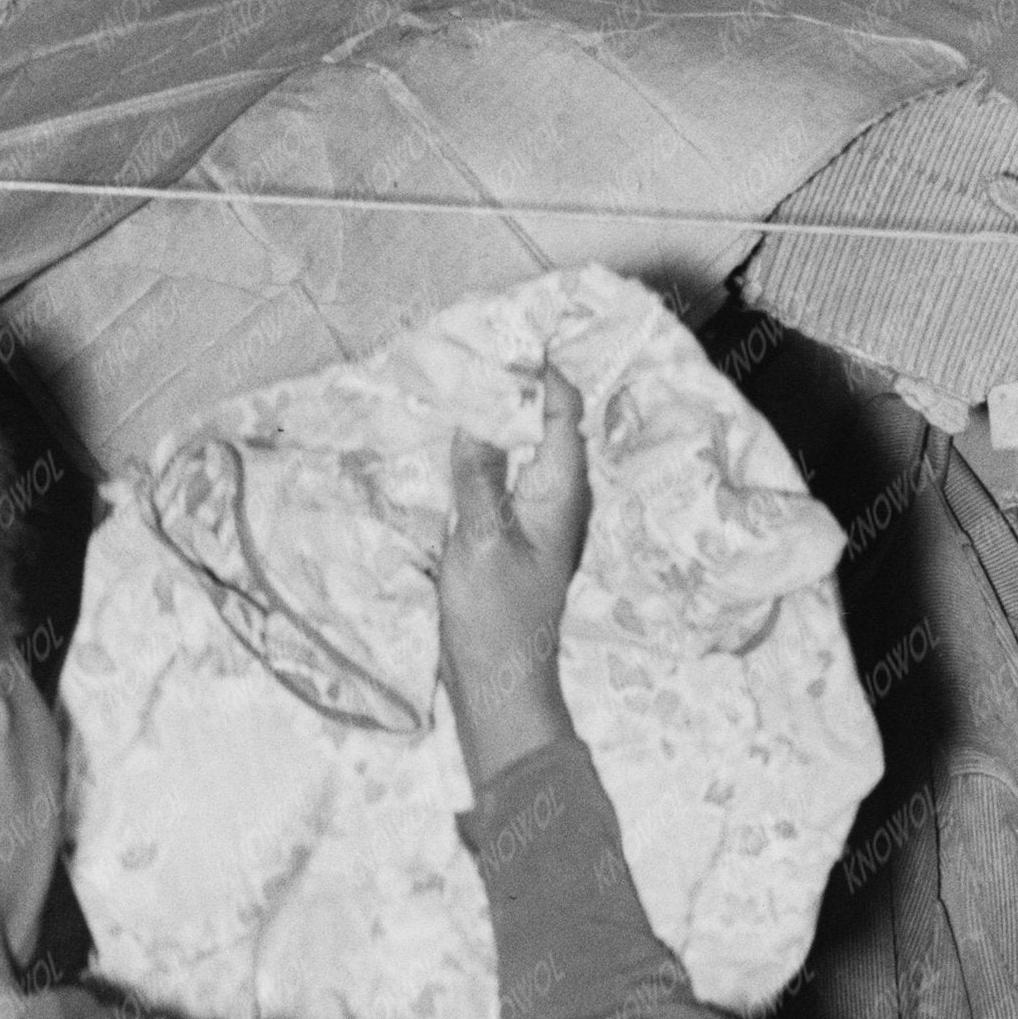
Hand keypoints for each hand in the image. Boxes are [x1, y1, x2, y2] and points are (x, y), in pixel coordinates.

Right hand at [435, 362, 590, 783]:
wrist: (499, 683)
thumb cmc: (495, 618)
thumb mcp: (480, 539)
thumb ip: (478, 473)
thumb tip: (477, 413)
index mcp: (562, 490)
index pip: (561, 406)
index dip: (535, 367)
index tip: (496, 335)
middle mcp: (560, 494)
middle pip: (544, 418)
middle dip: (510, 383)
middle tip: (466, 346)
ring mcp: (539, 512)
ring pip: (523, 442)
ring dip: (495, 414)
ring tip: (457, 378)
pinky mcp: (516, 529)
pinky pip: (506, 470)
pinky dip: (485, 447)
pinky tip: (455, 437)